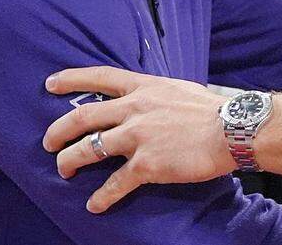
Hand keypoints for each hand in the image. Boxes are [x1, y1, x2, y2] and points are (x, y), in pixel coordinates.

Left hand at [42, 66, 232, 212]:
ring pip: (89, 148)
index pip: (100, 77)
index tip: (50, 84)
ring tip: (64, 170)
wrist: (233, 129)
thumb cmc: (212, 110)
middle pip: (82, 117)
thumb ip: (157, 95)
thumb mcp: (179, 89)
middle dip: (58, 130)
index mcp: (144, 88)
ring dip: (70, 161)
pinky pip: (114, 183)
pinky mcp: (147, 164)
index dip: (72, 79)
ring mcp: (138, 137)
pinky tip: (94, 205)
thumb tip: (150, 100)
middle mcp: (135, 109)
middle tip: (49, 142)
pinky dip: (101, 196)